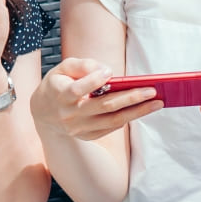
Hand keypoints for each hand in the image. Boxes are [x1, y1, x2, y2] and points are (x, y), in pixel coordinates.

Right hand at [31, 57, 161, 140]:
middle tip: (152, 91)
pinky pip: (111, 128)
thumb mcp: (63, 68)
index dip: (93, 81)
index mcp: (60, 95)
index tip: (109, 72)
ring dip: (137, 112)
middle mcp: (69, 115)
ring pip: (112, 120)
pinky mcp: (86, 136)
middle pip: (103, 107)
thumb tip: (108, 71)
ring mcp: (78, 128)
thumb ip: (83, 65)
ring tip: (157, 103)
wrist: (44, 113)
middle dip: (130, 98)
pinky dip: (126, 118)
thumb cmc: (58, 84)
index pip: (76, 90)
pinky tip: (141, 110)